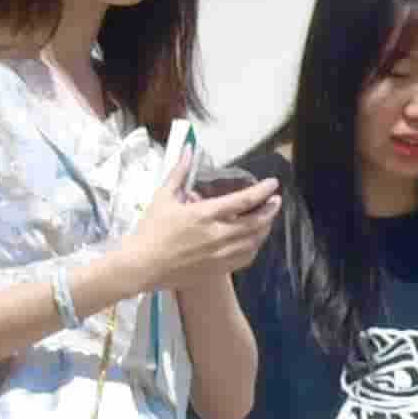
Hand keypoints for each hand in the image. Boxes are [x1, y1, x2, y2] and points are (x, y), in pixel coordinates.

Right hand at [102, 163, 282, 304]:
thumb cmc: (151, 230)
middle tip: (275, 200)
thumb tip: (189, 149)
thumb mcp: (163, 197)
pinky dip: (254, 246)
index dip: (262, 191)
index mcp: (204, 215)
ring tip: (267, 217)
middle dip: (270, 210)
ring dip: (265, 228)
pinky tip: (253, 239)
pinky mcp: (217, 269)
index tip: (273, 184)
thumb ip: (179, 172)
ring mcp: (219, 255)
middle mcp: (217, 236)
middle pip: (256, 222)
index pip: (243, 201)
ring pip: (254, 241)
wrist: (142, 266)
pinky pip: (245, 258)